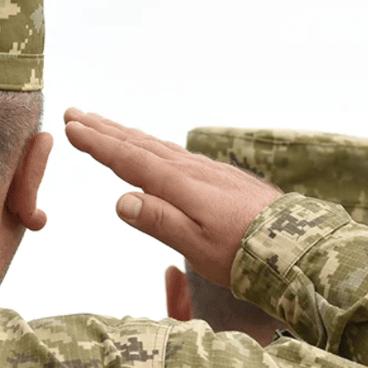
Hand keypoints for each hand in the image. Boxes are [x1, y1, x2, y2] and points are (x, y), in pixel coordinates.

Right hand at [63, 108, 280, 286]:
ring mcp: (210, 172)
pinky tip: (155, 150)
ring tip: (105, 125)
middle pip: (141, 145)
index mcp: (181, 185)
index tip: (71, 128)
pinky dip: (156, 146)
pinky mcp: (224, 179)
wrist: (296, 245)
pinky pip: (178, 155)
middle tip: (76, 114)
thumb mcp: (197, 245)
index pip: (130, 160)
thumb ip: (159, 221)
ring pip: (160, 147)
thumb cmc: (245, 253)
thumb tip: (120, 200)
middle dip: (107, 130)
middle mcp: (193, 171)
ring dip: (129, 135)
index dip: (99, 144)